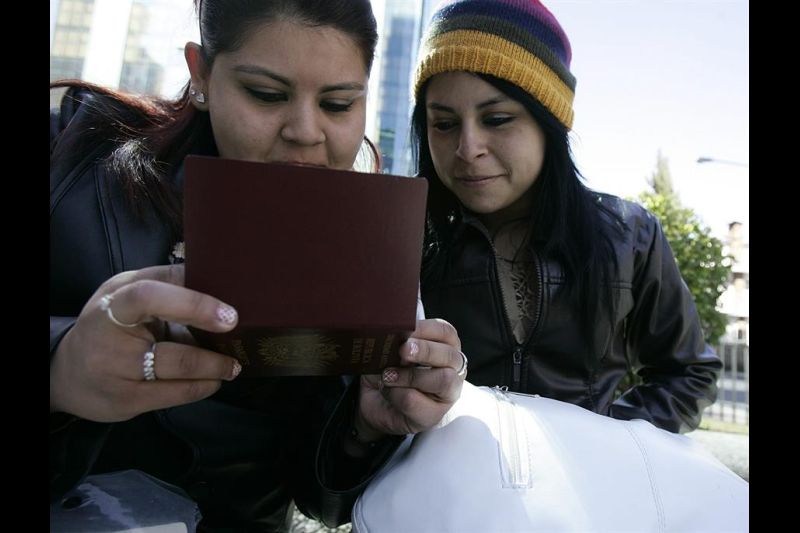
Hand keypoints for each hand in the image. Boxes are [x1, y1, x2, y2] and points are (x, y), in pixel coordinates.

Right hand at [49, 264, 241, 422]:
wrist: (66, 372)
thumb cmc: (109, 324)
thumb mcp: (126, 292)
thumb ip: (166, 282)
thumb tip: (214, 273)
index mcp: (115, 302)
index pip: (150, 297)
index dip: (194, 304)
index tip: (229, 316)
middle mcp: (112, 339)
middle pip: (173, 350)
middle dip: (215, 352)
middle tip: (239, 345)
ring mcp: (117, 373)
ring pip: (179, 373)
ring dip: (215, 370)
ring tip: (232, 366)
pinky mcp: (124, 401)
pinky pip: (174, 396)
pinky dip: (201, 387)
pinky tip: (213, 381)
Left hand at [356, 319, 464, 439]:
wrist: (369, 400)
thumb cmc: (385, 369)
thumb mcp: (389, 349)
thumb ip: (398, 340)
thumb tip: (397, 333)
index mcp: (444, 347)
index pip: (446, 332)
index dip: (426, 329)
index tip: (405, 329)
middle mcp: (452, 370)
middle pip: (451, 356)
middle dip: (425, 350)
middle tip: (402, 349)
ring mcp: (446, 395)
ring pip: (443, 380)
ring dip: (411, 375)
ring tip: (388, 374)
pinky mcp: (431, 416)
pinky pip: (415, 401)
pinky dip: (395, 393)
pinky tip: (387, 390)